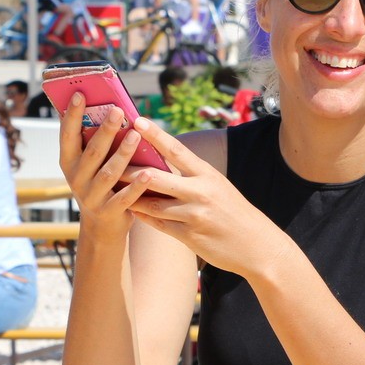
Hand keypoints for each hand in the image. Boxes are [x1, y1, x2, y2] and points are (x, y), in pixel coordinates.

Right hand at [58, 93, 152, 237]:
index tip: (81, 93)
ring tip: (135, 135)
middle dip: (105, 130)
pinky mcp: (109, 211)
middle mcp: (76, 178)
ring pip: (109, 172)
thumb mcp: (87, 165)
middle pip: (92, 151)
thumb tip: (100, 107)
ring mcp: (91, 196)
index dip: (73, 115)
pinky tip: (150, 173)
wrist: (100, 228)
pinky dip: (137, 185)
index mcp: (69, 162)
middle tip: (118, 110)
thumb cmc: (98, 185)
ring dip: (123, 153)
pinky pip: (124, 197)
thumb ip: (91, 142)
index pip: (68, 135)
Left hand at [120, 118, 275, 273]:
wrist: (256, 245)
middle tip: (108, 160)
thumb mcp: (219, 187)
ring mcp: (193, 215)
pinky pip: (157, 224)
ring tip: (111, 187)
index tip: (137, 119)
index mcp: (208, 175)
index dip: (155, 134)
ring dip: (130, 196)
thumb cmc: (235, 212)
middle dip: (129, 170)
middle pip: (155, 177)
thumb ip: (192, 176)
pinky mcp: (189, 236)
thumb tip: (163, 163)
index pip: (177, 150)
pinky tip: (131, 210)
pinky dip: (142, 216)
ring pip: (151, 203)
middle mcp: (200, 192)